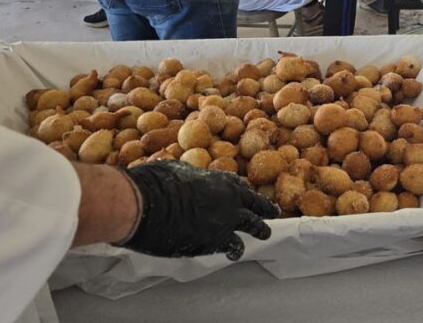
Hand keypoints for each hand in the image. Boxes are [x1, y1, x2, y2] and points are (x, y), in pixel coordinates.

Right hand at [119, 160, 278, 260]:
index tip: (248, 193)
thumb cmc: (156, 183)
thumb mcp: (176, 169)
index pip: (239, 185)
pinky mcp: (216, 243)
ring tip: (265, 235)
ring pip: (253, 228)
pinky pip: (232, 247)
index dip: (244, 190)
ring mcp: (227, 222)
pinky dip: (234, 250)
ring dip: (260, 231)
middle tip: (274, 213)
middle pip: (256, 206)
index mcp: (220, 180)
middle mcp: (230, 200)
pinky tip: (234, 254)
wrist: (148, 206)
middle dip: (266, 210)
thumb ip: (189, 174)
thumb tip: (185, 174)